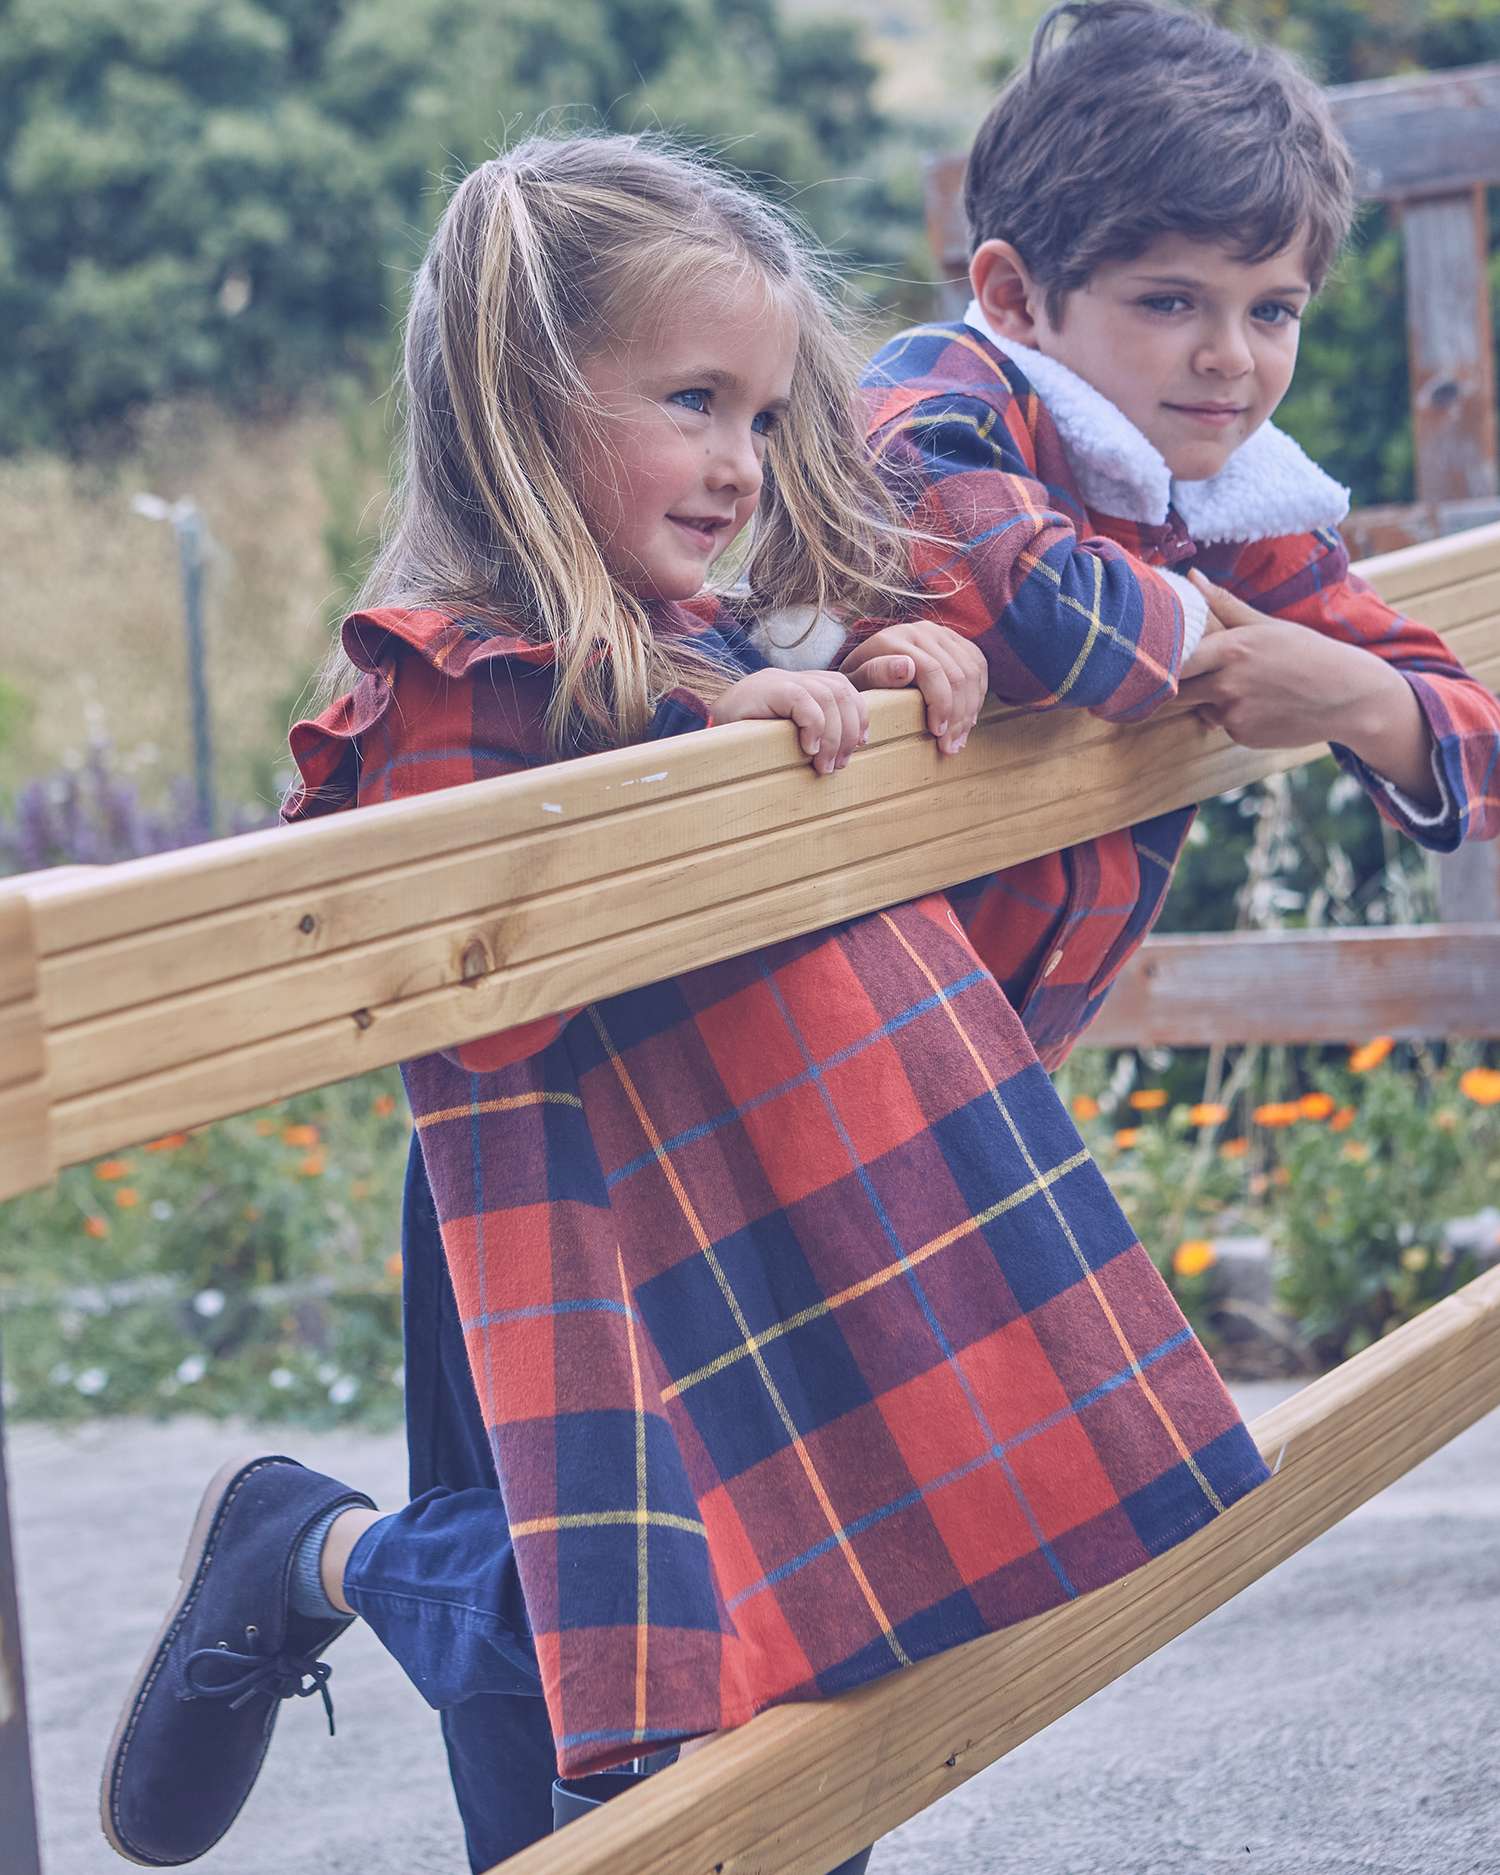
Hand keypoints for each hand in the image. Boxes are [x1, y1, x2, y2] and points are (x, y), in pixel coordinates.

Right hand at [713, 668, 866, 774]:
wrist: (703, 730)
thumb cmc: (744, 742)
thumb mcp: (784, 737)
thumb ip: (811, 736)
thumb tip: (843, 756)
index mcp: (802, 684)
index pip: (844, 688)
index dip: (859, 715)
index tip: (860, 745)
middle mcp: (794, 676)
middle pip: (842, 693)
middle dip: (848, 732)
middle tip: (839, 765)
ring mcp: (780, 679)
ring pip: (828, 698)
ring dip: (833, 737)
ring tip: (823, 766)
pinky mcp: (767, 688)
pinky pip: (803, 701)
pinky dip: (813, 727)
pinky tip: (808, 750)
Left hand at [838, 621, 987, 755]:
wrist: (865, 662)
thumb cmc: (858, 683)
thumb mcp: (855, 683)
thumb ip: (875, 674)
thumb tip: (908, 667)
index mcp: (895, 639)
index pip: (933, 671)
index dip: (941, 705)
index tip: (938, 734)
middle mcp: (921, 630)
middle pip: (957, 674)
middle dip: (958, 716)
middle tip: (950, 746)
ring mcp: (940, 633)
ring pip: (972, 672)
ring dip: (970, 710)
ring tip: (959, 739)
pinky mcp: (955, 640)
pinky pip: (979, 666)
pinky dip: (977, 695)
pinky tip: (968, 719)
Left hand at [1177, 572, 1398, 749]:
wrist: (1348, 696)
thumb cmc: (1307, 653)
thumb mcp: (1267, 625)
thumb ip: (1223, 604)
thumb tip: (1191, 575)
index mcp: (1232, 649)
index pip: (1176, 659)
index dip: (1166, 659)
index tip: (1164, 656)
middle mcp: (1227, 684)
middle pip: (1179, 689)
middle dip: (1183, 683)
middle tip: (1199, 673)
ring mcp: (1234, 714)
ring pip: (1201, 707)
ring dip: (1211, 700)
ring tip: (1249, 686)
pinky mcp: (1242, 736)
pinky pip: (1222, 725)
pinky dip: (1234, 717)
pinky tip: (1263, 705)